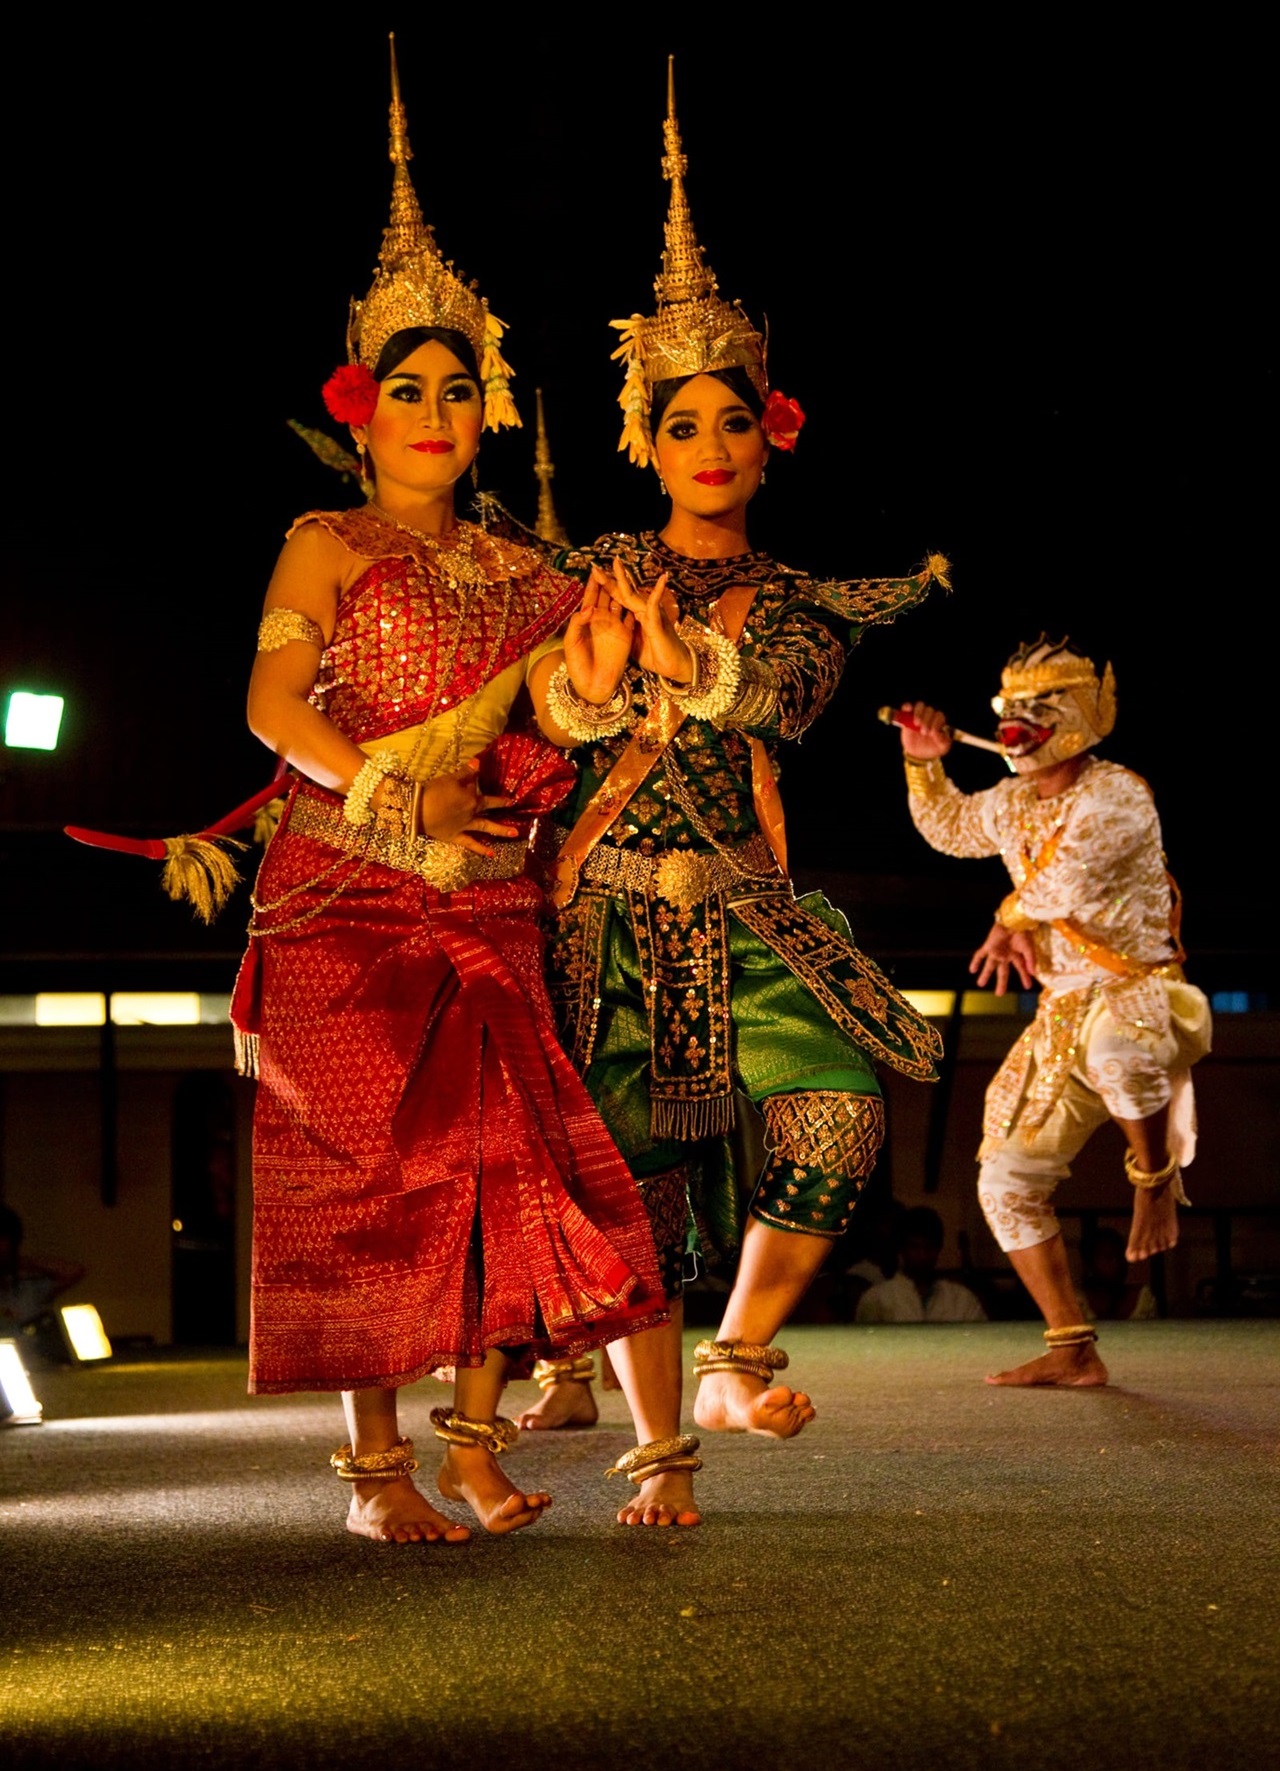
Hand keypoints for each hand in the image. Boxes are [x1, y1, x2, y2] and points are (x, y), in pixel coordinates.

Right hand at [414, 758, 517, 855]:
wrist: (417, 811)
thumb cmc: (432, 792)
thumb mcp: (449, 779)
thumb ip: (465, 772)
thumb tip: (478, 762)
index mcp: (470, 796)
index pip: (476, 785)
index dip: (475, 779)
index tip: (477, 774)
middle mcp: (471, 810)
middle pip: (488, 805)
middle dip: (500, 803)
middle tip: (512, 803)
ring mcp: (465, 825)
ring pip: (486, 826)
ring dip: (501, 829)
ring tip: (516, 833)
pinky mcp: (455, 836)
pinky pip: (471, 843)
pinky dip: (481, 849)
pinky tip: (492, 855)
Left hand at [563, 568, 634, 703]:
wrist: (593, 685)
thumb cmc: (578, 666)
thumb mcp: (572, 643)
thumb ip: (577, 624)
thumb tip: (589, 608)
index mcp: (586, 621)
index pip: (590, 597)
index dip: (593, 584)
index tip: (595, 568)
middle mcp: (601, 620)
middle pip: (605, 596)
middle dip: (608, 581)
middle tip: (612, 565)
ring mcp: (614, 627)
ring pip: (619, 603)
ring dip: (622, 590)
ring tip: (625, 575)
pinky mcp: (626, 635)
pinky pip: (631, 618)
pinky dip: (635, 607)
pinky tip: (639, 595)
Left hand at [607, 558, 693, 682]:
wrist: (674, 668)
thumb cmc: (655, 656)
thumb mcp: (632, 646)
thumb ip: (622, 634)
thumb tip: (606, 627)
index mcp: (632, 618)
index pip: (615, 600)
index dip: (604, 589)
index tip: (593, 576)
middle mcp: (639, 612)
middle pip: (621, 593)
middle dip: (609, 579)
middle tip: (595, 567)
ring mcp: (648, 615)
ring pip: (632, 594)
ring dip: (624, 578)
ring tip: (616, 563)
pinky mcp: (657, 622)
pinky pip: (654, 605)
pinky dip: (658, 591)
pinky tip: (661, 577)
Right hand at [899, 701, 952, 759]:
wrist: (919, 754)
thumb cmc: (933, 748)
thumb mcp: (942, 747)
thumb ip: (943, 741)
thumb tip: (937, 732)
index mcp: (939, 721)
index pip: (939, 716)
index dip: (936, 723)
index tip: (932, 733)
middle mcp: (929, 716)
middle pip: (929, 710)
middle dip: (926, 720)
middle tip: (923, 732)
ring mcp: (918, 716)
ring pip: (920, 706)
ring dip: (918, 712)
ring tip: (916, 724)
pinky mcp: (907, 718)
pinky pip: (907, 707)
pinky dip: (907, 706)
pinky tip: (907, 710)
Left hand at [969, 921, 1036, 994]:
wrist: (1014, 921)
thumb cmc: (1023, 933)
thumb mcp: (1029, 949)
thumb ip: (1031, 961)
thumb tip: (1033, 974)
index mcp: (1017, 956)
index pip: (1021, 970)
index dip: (1024, 978)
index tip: (1028, 987)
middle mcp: (1006, 955)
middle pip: (1002, 972)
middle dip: (1001, 983)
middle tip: (999, 994)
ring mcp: (996, 951)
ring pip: (990, 965)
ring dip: (985, 974)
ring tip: (980, 984)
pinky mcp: (989, 946)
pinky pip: (980, 954)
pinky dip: (975, 961)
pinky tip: (972, 970)